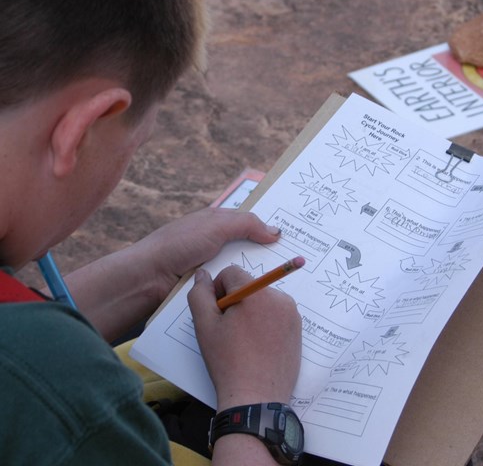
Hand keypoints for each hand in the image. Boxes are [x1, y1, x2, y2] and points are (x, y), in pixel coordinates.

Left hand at [139, 208, 280, 301]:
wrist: (148, 279)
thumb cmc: (178, 245)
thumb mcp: (216, 226)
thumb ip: (247, 224)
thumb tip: (275, 232)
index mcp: (216, 223)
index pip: (250, 223)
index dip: (269, 228)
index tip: (294, 237)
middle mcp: (216, 244)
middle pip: (249, 248)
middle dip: (268, 255)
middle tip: (297, 263)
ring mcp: (213, 267)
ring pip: (242, 271)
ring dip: (256, 277)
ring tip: (284, 284)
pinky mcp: (210, 289)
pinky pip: (232, 289)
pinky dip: (243, 291)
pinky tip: (261, 297)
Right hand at [188, 265, 301, 409]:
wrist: (256, 398)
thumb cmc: (228, 362)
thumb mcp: (205, 326)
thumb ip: (200, 295)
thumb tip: (202, 274)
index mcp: (255, 292)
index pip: (232, 273)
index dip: (218, 290)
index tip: (216, 313)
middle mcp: (278, 296)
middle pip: (249, 285)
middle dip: (235, 301)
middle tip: (228, 330)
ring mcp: (291, 313)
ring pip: (263, 299)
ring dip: (251, 311)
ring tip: (244, 341)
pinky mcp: (298, 328)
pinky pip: (277, 313)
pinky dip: (265, 322)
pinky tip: (257, 346)